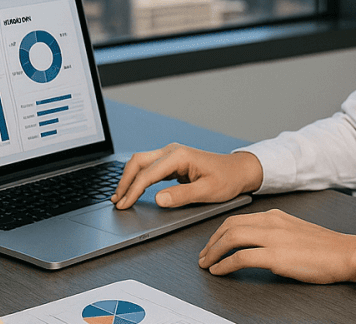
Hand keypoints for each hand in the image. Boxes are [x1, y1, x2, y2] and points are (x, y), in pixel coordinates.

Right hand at [110, 143, 262, 208]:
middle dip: (124, 181)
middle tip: (116, 201)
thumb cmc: (227, 179)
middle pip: (138, 162)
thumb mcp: (207, 191)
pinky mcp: (172, 162)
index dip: (133, 190)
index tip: (124, 204)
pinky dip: (138, 179)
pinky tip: (132, 190)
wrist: (239, 170)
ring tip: (119, 197)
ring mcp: (171, 155)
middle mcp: (172, 151)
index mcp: (179, 156)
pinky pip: (149, 168)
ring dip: (129, 179)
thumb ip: (182, 195)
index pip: (148, 173)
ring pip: (141, 163)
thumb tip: (158, 199)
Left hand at [198, 209, 355, 283]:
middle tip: (204, 255)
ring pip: (231, 238)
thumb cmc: (325, 247)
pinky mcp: (276, 256)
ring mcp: (273, 238)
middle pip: (229, 226)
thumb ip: (274, 233)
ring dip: (213, 252)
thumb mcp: (295, 231)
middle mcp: (271, 222)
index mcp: (275, 216)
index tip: (212, 243)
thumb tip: (255, 247)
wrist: (345, 253)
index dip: (219, 232)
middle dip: (211, 241)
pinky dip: (225, 264)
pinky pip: (241, 257)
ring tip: (207, 264)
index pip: (237, 219)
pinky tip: (220, 271)